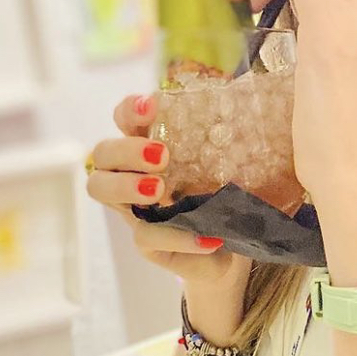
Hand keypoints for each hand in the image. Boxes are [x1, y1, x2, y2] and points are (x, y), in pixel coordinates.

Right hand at [86, 93, 240, 285]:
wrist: (241, 248)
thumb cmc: (231, 197)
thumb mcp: (234, 165)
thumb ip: (229, 141)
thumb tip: (255, 107)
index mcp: (152, 147)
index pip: (125, 119)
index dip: (131, 110)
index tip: (152, 107)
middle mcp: (133, 175)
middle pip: (102, 153)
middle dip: (126, 150)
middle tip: (162, 156)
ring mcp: (136, 210)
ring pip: (101, 189)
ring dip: (126, 185)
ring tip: (158, 189)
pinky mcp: (148, 244)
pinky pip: (146, 237)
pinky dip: (178, 236)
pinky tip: (208, 238)